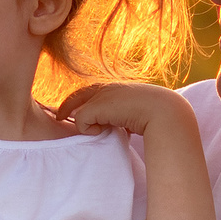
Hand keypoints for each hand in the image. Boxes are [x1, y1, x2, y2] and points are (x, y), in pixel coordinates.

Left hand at [56, 80, 185, 137]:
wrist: (161, 111)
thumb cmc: (154, 114)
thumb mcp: (136, 113)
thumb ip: (124, 116)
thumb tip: (123, 127)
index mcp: (115, 88)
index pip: (90, 92)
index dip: (79, 103)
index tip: (71, 113)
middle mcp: (105, 88)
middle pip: (76, 96)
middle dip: (65, 107)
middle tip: (59, 117)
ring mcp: (100, 95)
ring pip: (76, 109)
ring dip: (78, 120)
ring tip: (83, 130)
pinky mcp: (96, 106)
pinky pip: (81, 120)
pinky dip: (88, 129)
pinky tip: (102, 131)